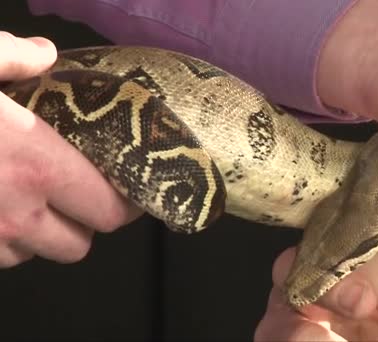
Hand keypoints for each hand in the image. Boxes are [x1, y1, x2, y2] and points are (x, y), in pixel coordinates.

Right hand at [0, 32, 140, 266]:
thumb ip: (13, 57)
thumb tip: (45, 55)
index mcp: (35, 163)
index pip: (108, 210)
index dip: (125, 205)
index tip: (130, 192)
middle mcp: (13, 211)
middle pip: (78, 245)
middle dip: (84, 223)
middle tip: (80, 196)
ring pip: (33, 255)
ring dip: (40, 234)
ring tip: (30, 199)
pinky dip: (0, 240)